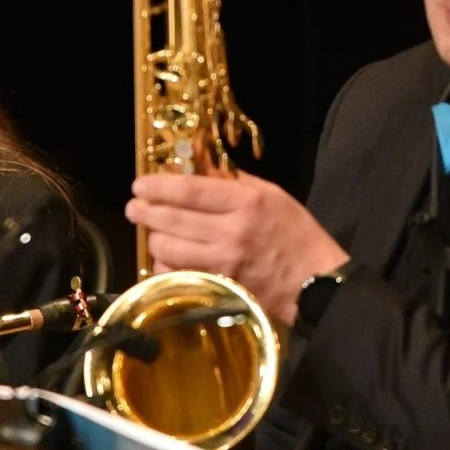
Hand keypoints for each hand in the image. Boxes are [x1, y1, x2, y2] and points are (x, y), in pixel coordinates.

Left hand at [125, 170, 347, 322]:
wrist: (315, 284)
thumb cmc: (295, 234)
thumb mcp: (271, 194)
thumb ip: (232, 179)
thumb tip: (197, 162)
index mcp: (246, 203)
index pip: (190, 190)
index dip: (159, 186)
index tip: (140, 184)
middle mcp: (231, 232)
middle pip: (172, 219)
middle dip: (145, 211)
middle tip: (135, 206)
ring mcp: (223, 263)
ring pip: (168, 249)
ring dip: (153, 238)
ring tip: (152, 231)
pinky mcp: (219, 287)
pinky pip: (176, 275)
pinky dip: (164, 266)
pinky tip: (165, 259)